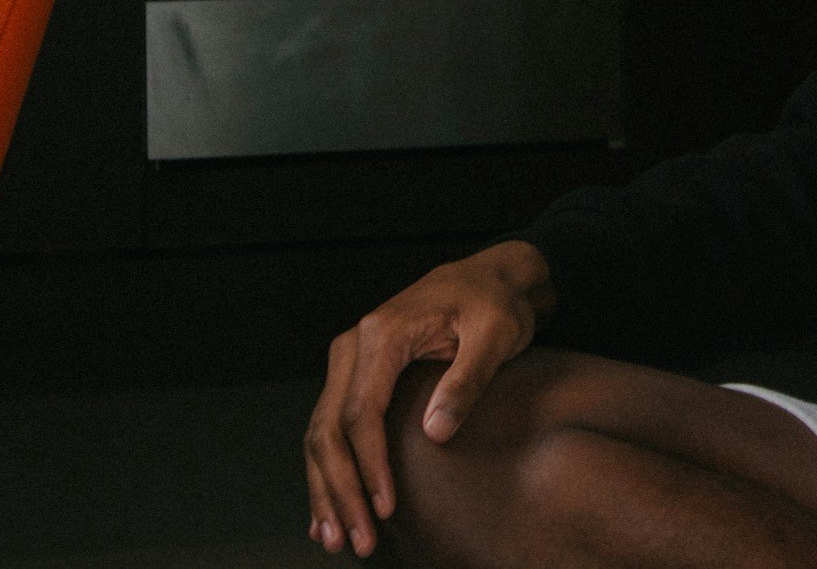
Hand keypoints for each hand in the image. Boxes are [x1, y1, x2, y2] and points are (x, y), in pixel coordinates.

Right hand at [303, 240, 554, 556]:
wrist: (492, 278)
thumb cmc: (496, 303)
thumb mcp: (495, 334)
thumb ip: (466, 380)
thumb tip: (436, 433)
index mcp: (382, 334)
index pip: (362, 412)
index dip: (369, 465)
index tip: (384, 507)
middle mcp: (353, 346)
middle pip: (329, 429)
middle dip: (340, 490)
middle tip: (355, 539)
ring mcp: (349, 361)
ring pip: (321, 434)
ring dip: (326, 490)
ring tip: (337, 539)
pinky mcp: (355, 376)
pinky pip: (330, 428)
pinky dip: (326, 472)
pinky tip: (327, 512)